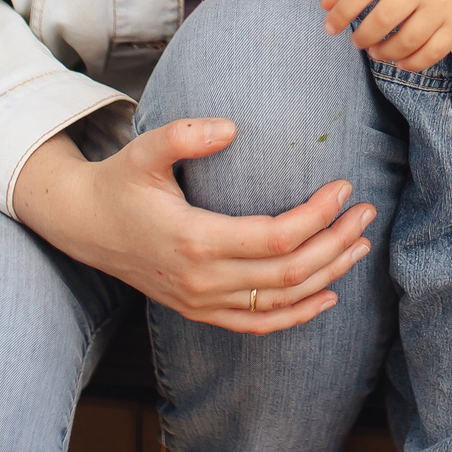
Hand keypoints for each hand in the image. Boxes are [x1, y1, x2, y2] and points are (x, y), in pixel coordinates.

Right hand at [11, 119, 374, 334]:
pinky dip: (297, 315)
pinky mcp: (199, 310)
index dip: (318, 215)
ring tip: (359, 244)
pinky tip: (328, 295)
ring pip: (280, 301)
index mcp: (194, 239)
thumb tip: (232, 127)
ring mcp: (200, 302)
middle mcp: (201, 280)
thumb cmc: (121, 181)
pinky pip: (257, 324)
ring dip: (327, 275)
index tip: (345, 187)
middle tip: (367, 213)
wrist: (84, 225)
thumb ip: (185, 135)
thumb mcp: (145, 150)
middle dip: (335, 243)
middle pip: (288, 272)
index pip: (276, 236)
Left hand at [319, 0, 451, 69]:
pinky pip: (432, 53)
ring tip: (377, 52)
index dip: (341, 13)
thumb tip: (325, 5)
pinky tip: (400, 61)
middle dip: (362, 37)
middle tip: (357, 41)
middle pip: (383, 19)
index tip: (329, 28)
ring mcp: (445, 2)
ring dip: (385, 53)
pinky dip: (411, 63)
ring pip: (407, 41)